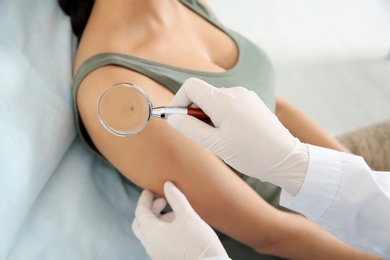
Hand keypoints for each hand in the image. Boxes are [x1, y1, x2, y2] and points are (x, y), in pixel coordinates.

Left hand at [132, 181, 228, 259]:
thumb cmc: (198, 241)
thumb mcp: (187, 215)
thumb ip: (175, 197)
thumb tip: (167, 185)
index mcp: (151, 233)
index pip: (140, 211)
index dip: (145, 199)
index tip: (151, 190)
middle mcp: (150, 245)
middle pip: (139, 224)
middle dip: (149, 210)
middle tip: (163, 201)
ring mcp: (156, 254)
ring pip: (148, 233)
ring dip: (156, 220)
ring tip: (175, 213)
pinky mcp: (164, 258)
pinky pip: (155, 241)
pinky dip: (161, 230)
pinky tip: (177, 226)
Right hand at [168, 78, 308, 195]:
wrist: (286, 158)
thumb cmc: (252, 154)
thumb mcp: (215, 144)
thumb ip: (190, 128)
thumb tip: (172, 118)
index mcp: (223, 100)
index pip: (190, 87)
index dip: (178, 101)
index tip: (176, 119)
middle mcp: (235, 92)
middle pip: (203, 94)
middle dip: (195, 112)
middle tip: (201, 135)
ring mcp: (246, 95)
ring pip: (216, 100)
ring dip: (209, 115)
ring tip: (221, 138)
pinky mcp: (253, 102)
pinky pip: (229, 103)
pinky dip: (222, 115)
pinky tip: (233, 134)